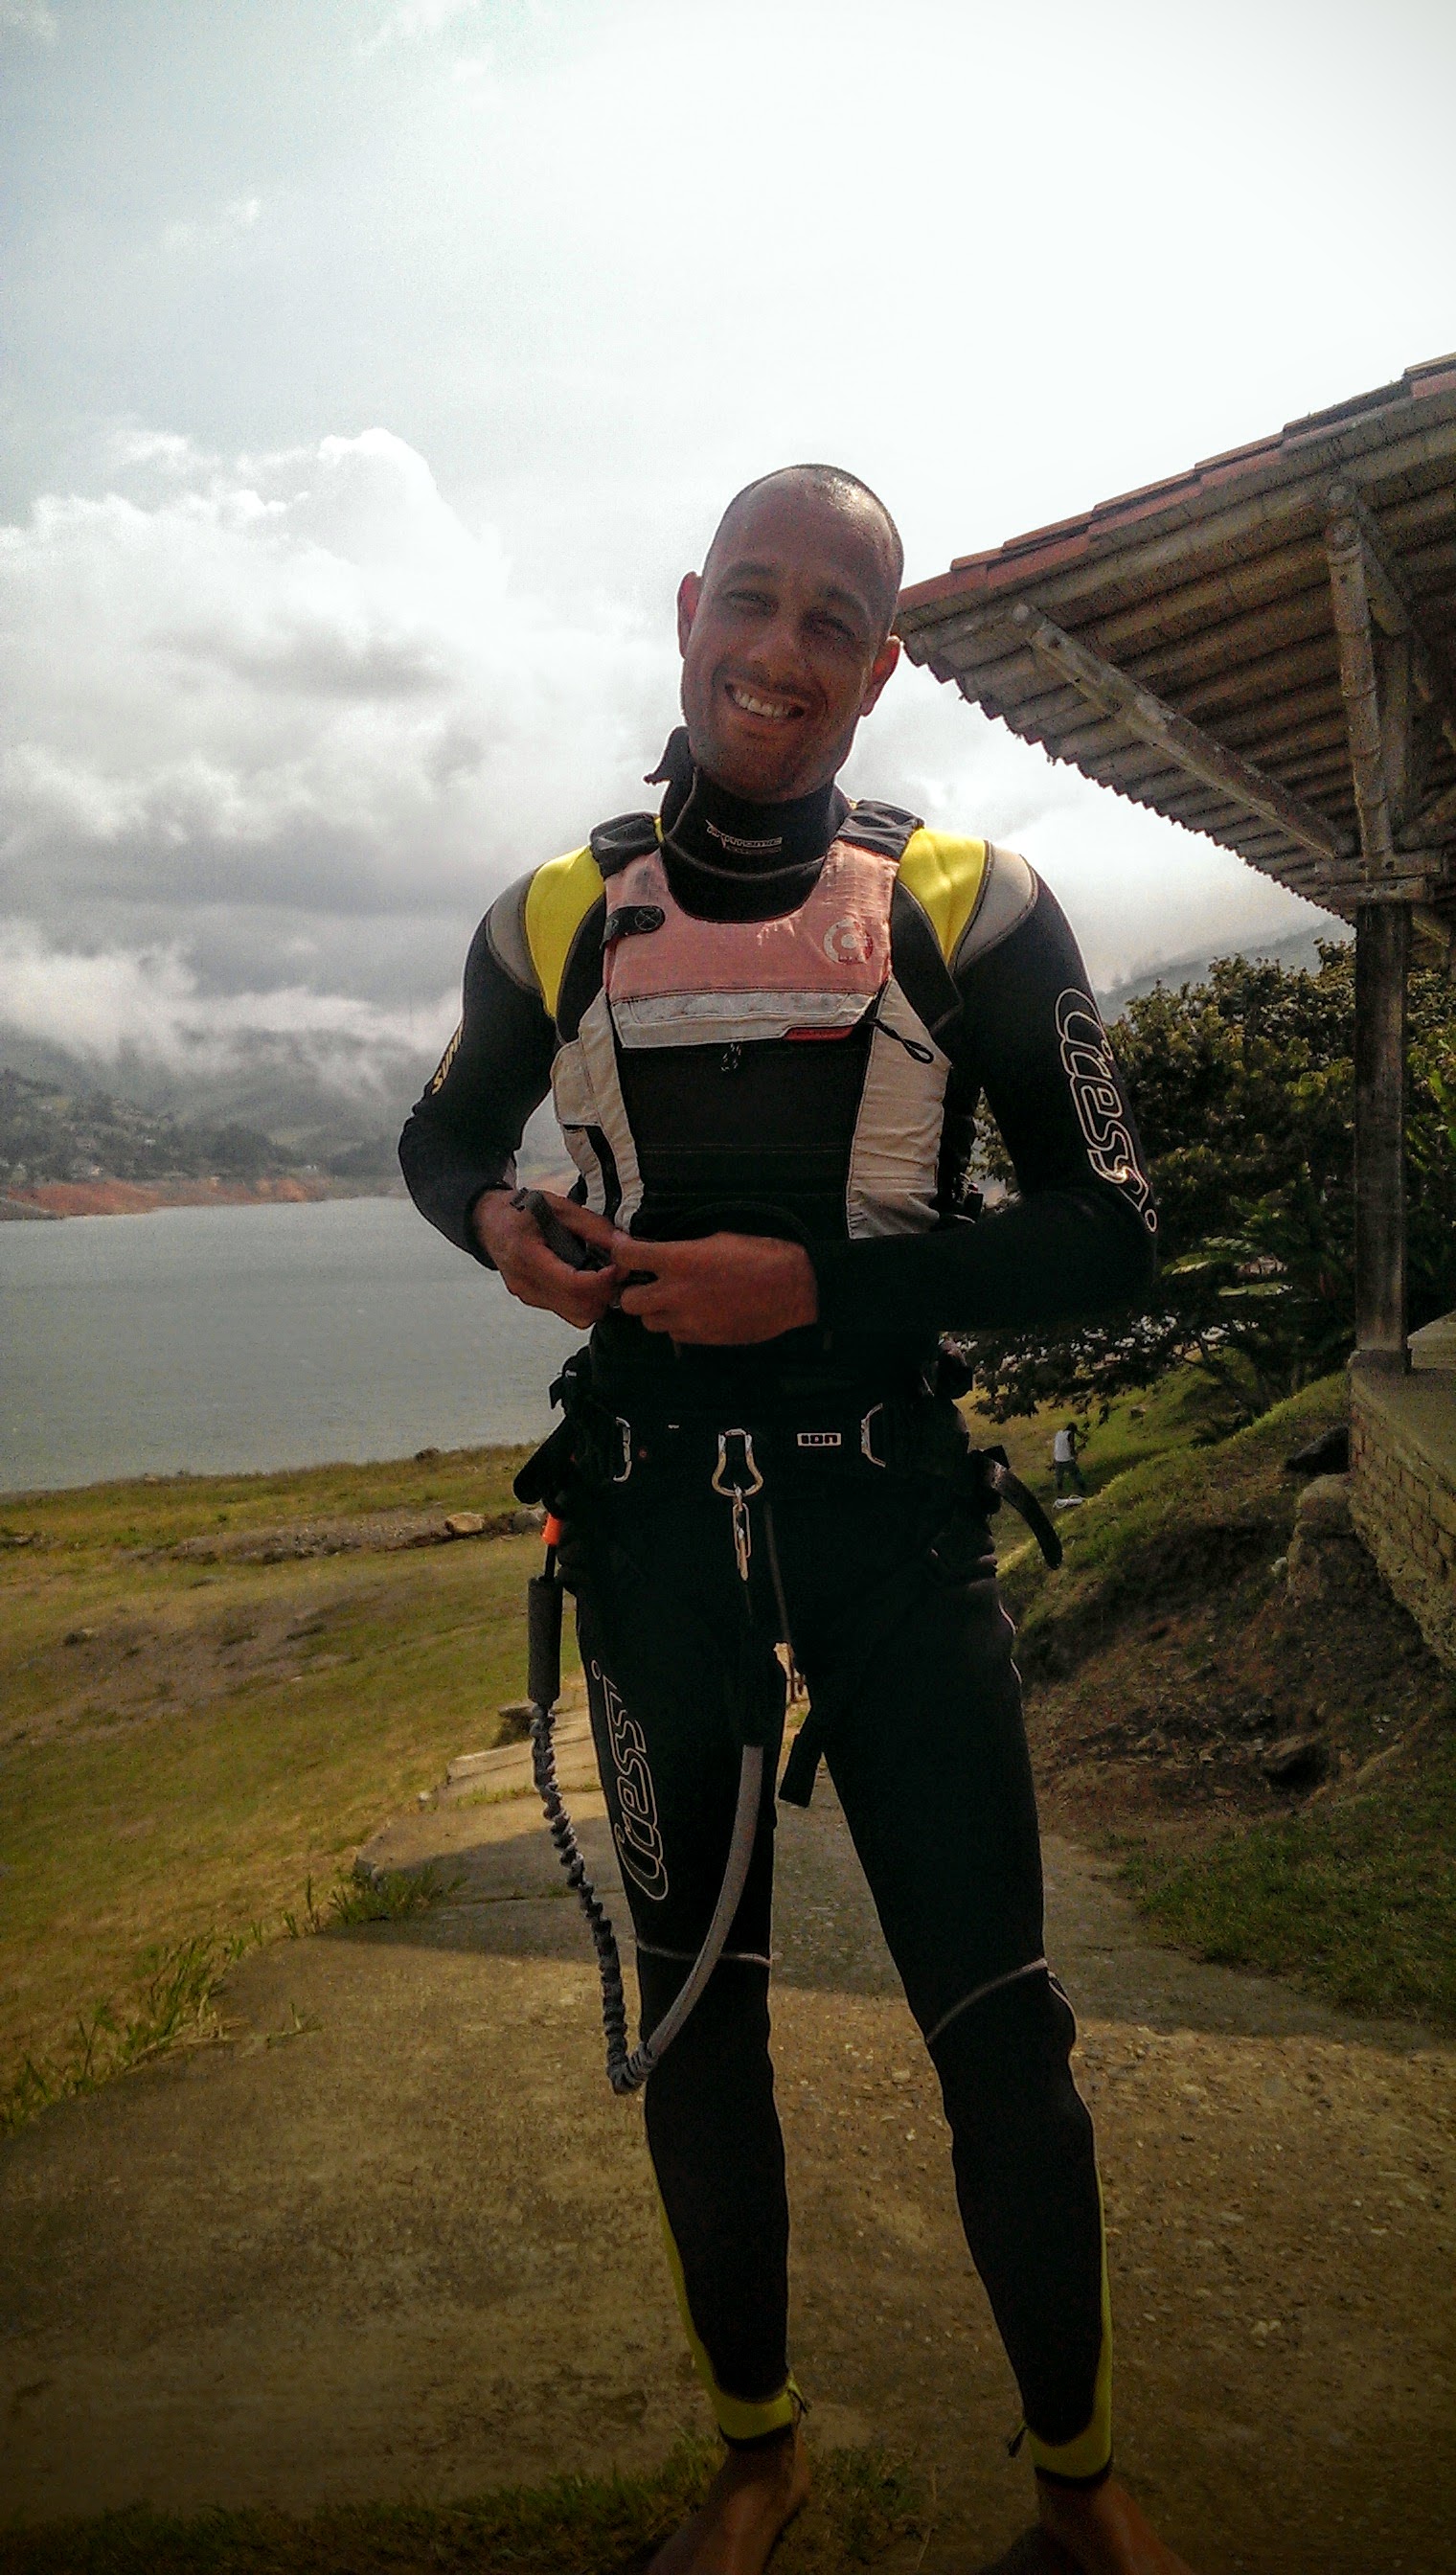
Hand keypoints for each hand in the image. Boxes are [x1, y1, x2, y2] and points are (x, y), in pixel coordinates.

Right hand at [472, 1188, 621, 1329]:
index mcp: (527, 1255)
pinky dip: (585, 1300)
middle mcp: (525, 1283)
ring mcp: (527, 1296)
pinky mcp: (532, 1300)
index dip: (603, 1281)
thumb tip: (624, 1244)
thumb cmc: (521, 1210)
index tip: (619, 1267)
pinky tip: (587, 1278)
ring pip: (577, 1316)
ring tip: (602, 1275)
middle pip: (579, 1308)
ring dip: (597, 1300)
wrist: (489, 1221)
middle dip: (605, 1293)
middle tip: (616, 1271)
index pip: (573, 1284)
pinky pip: (568, 1312)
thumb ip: (592, 1226)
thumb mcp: (558, 1206)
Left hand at [559, 1207, 819, 1345]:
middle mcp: (677, 1293)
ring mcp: (689, 1320)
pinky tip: (695, 1312)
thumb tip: (662, 1255)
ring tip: (674, 1299)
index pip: (628, 1257)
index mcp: (680, 1260)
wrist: (793, 1289)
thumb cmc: (761, 1256)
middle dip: (633, 1291)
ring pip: (649, 1322)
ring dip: (655, 1310)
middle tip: (646, 1282)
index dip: (619, 1250)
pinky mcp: (702, 1339)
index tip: (621, 1248)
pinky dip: (678, 1325)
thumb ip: (683, 1251)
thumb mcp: (717, 1240)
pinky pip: (675, 1334)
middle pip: (628, 1301)